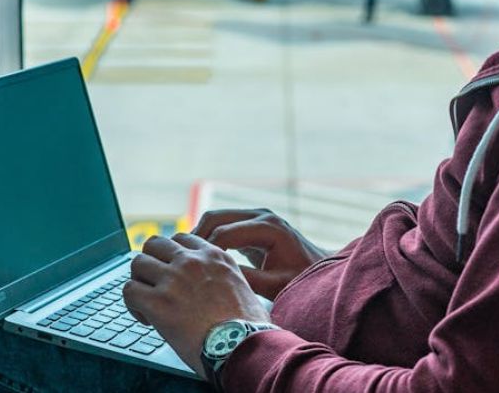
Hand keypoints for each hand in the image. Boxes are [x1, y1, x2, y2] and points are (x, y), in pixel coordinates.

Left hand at [123, 233, 271, 377]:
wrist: (243, 346)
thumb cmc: (248, 328)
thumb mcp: (244, 288)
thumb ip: (224, 278)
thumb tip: (214, 289)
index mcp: (214, 257)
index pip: (181, 239)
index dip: (171, 256)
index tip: (173, 273)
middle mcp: (192, 262)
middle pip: (154, 244)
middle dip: (151, 262)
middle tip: (154, 283)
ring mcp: (173, 280)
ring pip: (138, 263)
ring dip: (139, 281)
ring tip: (147, 302)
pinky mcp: (158, 302)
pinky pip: (129, 291)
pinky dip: (132, 305)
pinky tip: (146, 319)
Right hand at [193, 208, 330, 299]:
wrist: (319, 270)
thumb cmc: (301, 280)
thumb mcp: (275, 284)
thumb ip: (247, 279)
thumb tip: (215, 277)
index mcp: (268, 228)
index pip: (225, 233)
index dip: (205, 251)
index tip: (190, 271)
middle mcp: (261, 215)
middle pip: (216, 217)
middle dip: (196, 238)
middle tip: (179, 261)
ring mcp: (256, 216)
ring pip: (216, 217)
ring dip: (200, 235)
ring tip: (185, 259)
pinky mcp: (251, 222)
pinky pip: (223, 223)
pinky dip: (209, 236)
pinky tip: (199, 256)